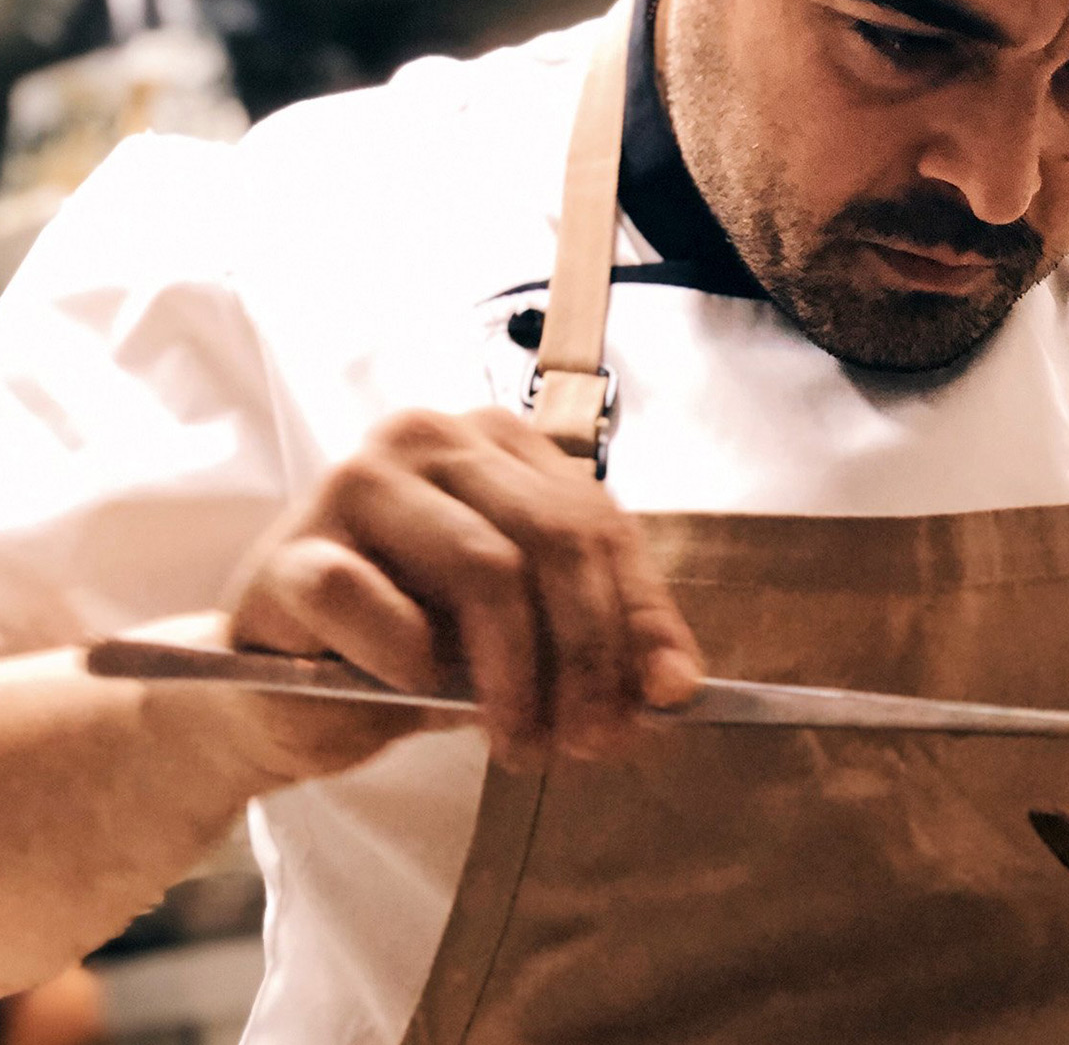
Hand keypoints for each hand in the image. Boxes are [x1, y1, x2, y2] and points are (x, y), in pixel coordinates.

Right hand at [224, 407, 702, 777]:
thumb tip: (675, 686)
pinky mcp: (294, 551)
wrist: (279, 696)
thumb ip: (594, 645)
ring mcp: (357, 483)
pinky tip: (414, 692)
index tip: (669, 696)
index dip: (642, 612)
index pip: (598, 520)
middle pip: (554, 535)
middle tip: (592, 738)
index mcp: (495, 443)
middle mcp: (429, 438)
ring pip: (485, 566)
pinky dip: (411, 664)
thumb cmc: (411, 652)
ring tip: (520, 744)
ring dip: (517, 674)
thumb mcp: (523, 644)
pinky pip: (380, 606)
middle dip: (589, 650)